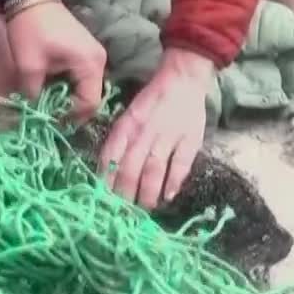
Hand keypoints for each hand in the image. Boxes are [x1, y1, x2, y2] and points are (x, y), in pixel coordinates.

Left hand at [5, 0, 106, 122]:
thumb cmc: (31, 30)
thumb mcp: (28, 65)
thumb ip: (34, 94)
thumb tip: (34, 113)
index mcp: (90, 64)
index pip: (89, 103)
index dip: (72, 117)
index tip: (52, 122)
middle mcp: (99, 60)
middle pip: (91, 96)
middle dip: (72, 109)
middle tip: (51, 117)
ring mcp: (94, 54)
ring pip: (87, 87)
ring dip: (70, 98)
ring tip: (51, 104)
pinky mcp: (86, 50)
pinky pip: (83, 77)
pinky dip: (70, 86)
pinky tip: (54, 88)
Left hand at [98, 46, 213, 209]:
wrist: (183, 79)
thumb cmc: (152, 101)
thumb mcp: (129, 116)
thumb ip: (119, 141)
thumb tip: (108, 173)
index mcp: (127, 125)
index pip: (111, 156)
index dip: (106, 180)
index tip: (103, 200)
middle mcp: (144, 132)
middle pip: (130, 168)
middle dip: (125, 194)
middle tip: (123, 214)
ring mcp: (168, 136)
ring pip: (153, 170)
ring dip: (147, 193)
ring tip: (144, 209)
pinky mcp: (190, 140)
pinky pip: (180, 164)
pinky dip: (173, 182)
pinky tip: (168, 196)